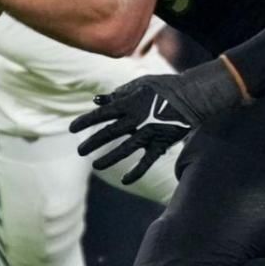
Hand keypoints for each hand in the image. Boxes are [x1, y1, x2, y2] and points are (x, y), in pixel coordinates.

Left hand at [70, 61, 243, 184]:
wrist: (192, 96)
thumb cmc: (164, 87)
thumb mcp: (138, 84)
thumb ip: (117, 94)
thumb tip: (96, 100)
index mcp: (129, 103)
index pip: (101, 114)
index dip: (85, 121)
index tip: (72, 129)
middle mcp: (136, 120)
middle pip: (109, 133)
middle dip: (92, 143)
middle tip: (80, 151)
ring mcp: (149, 133)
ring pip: (124, 150)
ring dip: (108, 159)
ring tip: (96, 165)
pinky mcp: (161, 143)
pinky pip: (147, 161)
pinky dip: (136, 172)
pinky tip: (125, 180)